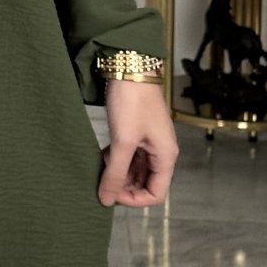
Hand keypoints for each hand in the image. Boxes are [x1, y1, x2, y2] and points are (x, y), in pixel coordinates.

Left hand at [97, 79, 179, 207]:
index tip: (112, 194)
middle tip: (102, 182)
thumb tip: (106, 200)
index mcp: (165, 156)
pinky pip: (130, 156)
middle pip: (145, 182)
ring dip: (119, 173)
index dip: (134, 200)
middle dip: (124, 186)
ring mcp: (150, 141)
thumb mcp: (122, 141)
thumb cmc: (132, 101)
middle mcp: (161, 151)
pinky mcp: (138, 132)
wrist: (129, 67)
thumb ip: (114, 172)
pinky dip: (116, 160)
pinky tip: (102, 155)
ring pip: (136, 170)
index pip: (156, 194)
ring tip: (101, 167)